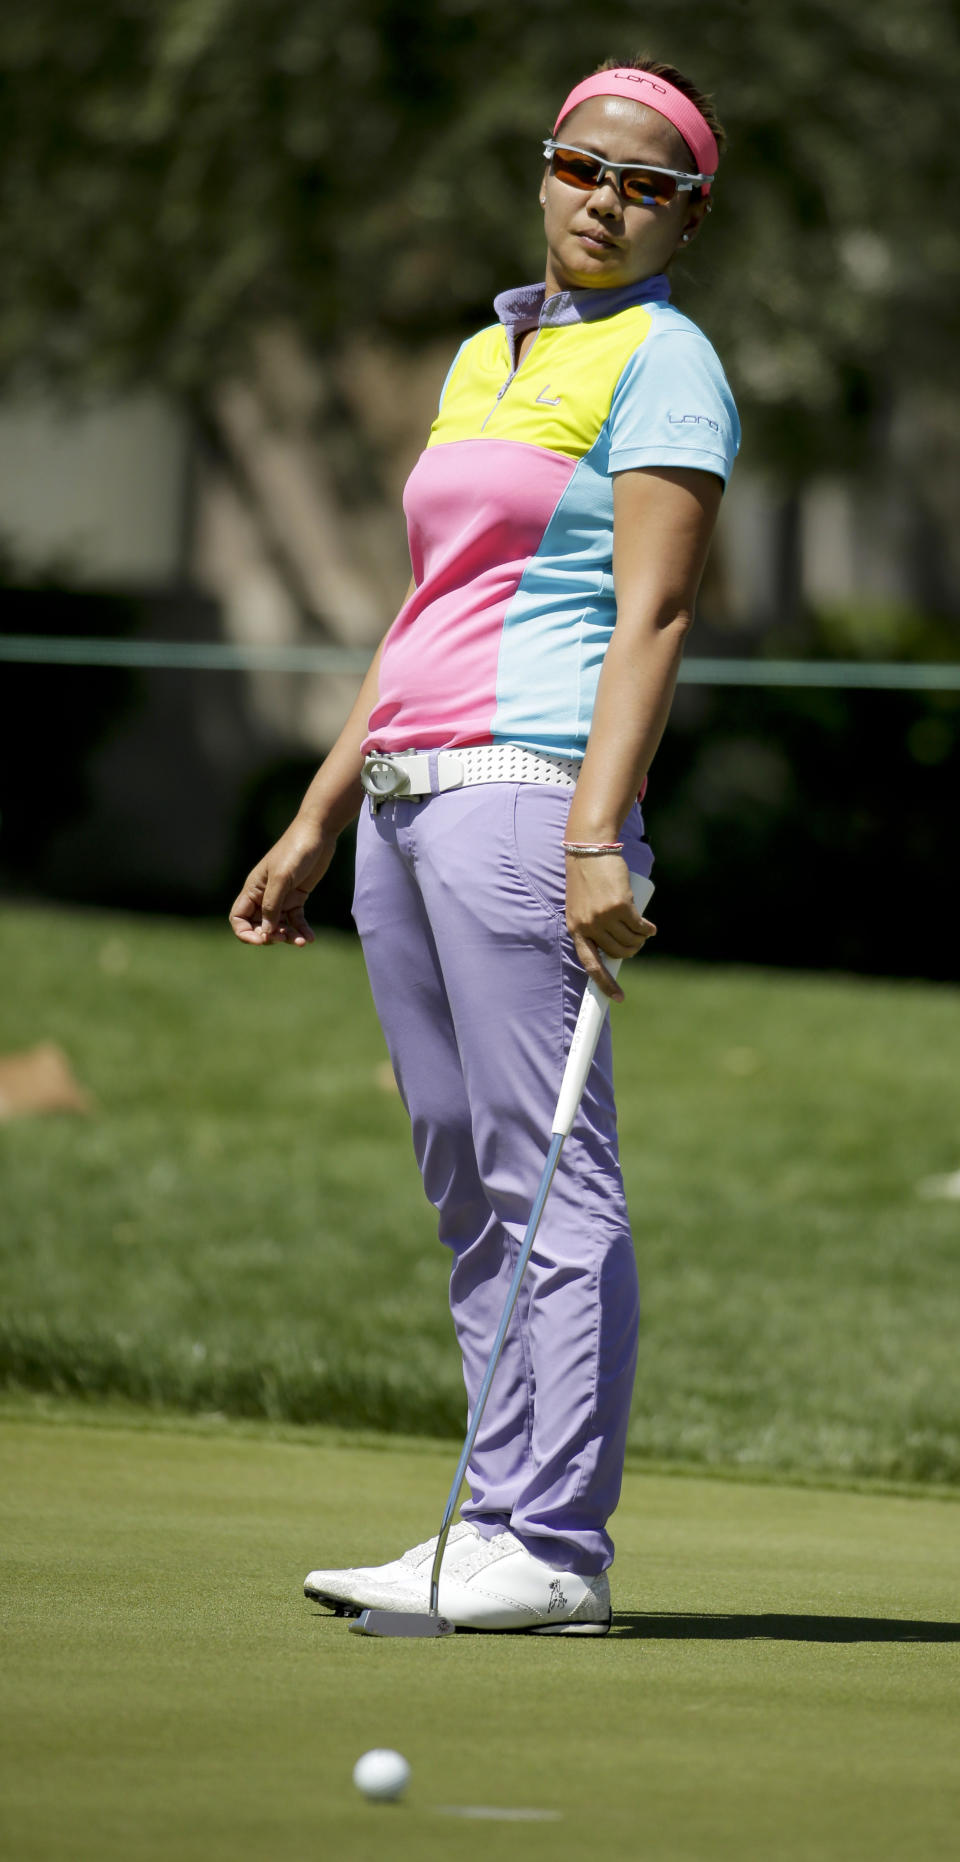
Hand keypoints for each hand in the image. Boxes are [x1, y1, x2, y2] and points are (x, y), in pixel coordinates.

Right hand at [228, 817, 336, 946]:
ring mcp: (281, 897)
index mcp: (253, 889)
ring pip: (279, 925)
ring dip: (288, 936)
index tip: (262, 939)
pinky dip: (301, 930)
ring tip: (302, 941)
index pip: (238, 918)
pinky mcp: (297, 897)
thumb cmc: (295, 851)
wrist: (318, 834)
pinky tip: (310, 938)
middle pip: (259, 925)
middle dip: (270, 936)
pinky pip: (295, 920)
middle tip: (285, 937)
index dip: (245, 933)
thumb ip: (272, 905)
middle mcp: (264, 896)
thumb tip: (266, 932)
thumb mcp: (281, 878)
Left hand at [565, 854, 655, 1002]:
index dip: (604, 984)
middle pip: (618, 953)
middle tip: (636, 941)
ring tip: (642, 930)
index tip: (618, 998)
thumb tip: (617, 950)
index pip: (590, 964)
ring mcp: (604, 917)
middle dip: (631, 951)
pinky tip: (649, 927)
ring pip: (631, 940)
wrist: (588, 850)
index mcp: (576, 929)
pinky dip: (647, 929)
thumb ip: (593, 927)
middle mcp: (589, 926)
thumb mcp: (581, 907)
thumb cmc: (586, 878)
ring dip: (640, 939)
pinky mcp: (621, 906)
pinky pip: (640, 927)